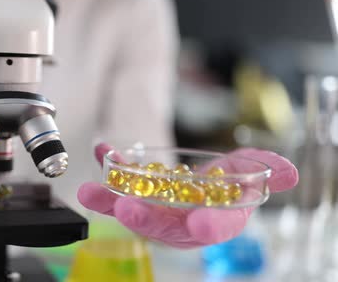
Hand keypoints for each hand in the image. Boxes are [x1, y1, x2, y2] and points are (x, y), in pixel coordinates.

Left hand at [78, 143, 297, 247]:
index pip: (215, 228)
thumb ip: (267, 169)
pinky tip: (101, 151)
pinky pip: (119, 189)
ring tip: (89, 191)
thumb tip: (288, 172)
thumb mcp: (249, 170)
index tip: (199, 222)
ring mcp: (157, 212)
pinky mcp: (137, 198)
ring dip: (109, 202)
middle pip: (165, 226)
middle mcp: (183, 222)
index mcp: (216, 219)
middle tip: (126, 210)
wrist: (200, 183)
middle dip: (146, 220)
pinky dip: (108, 172)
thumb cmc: (226, 182)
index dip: (209, 225)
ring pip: (132, 212)